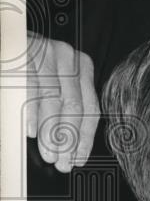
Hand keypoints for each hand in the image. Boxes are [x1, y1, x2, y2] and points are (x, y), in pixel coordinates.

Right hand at [26, 32, 99, 171]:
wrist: (6, 39)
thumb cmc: (30, 66)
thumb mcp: (54, 82)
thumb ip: (64, 107)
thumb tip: (71, 145)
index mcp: (81, 66)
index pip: (90, 108)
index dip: (85, 136)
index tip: (79, 157)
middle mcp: (67, 58)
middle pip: (74, 106)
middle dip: (69, 139)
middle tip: (62, 161)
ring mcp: (44, 54)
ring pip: (53, 101)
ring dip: (51, 133)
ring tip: (49, 153)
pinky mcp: (23, 54)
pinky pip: (29, 89)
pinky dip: (31, 113)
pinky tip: (31, 132)